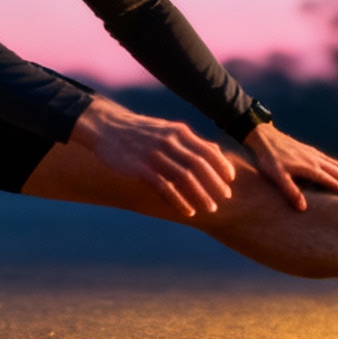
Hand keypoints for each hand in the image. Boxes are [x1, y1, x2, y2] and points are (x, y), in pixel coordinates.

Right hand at [70, 96, 238, 216]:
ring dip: (200, 195)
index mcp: (178, 131)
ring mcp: (154, 154)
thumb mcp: (167, 129)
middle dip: (215, 184)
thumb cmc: (140, 131)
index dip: (222, 166)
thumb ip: (190, 141)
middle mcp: (169, 141)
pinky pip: (165, 187)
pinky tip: (186, 211)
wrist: (106, 127)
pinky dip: (178, 201)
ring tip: (209, 208)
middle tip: (224, 199)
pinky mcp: (140, 168)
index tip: (231, 181)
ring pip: (185, 177)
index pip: (208, 150)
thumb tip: (215, 152)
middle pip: (199, 165)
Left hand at [243, 124, 337, 211]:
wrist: (263, 136)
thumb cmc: (268, 158)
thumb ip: (290, 191)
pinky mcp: (312, 153)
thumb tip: (303, 208)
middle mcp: (317, 160)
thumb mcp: (276, 176)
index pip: (333, 182)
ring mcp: (316, 155)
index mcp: (310, 167)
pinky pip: (333, 162)